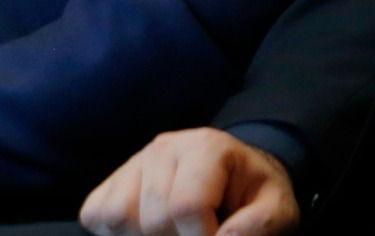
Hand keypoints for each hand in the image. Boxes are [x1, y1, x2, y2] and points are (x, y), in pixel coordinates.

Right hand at [80, 128, 299, 235]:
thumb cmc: (255, 194)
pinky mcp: (115, 179)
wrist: (236, 171)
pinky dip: (116, 232)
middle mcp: (163, 148)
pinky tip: (149, 231)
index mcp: (205, 148)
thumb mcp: (279, 209)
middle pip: (152, 218)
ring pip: (117, 217)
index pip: (186, 206)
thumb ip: (261, 226)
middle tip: (201, 233)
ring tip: (176, 233)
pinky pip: (95, 213)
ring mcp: (134, 162)